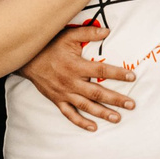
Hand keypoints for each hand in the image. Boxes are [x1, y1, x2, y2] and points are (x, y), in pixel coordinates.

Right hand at [19, 24, 134, 129]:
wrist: (27, 59)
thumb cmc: (50, 46)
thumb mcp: (68, 35)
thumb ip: (87, 34)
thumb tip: (107, 31)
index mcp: (76, 66)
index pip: (101, 71)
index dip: (117, 74)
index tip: (132, 77)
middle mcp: (71, 82)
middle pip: (97, 93)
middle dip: (115, 99)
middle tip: (131, 105)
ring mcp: (64, 93)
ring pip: (86, 106)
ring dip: (102, 113)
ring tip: (117, 118)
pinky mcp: (57, 100)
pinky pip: (70, 114)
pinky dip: (81, 122)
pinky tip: (93, 127)